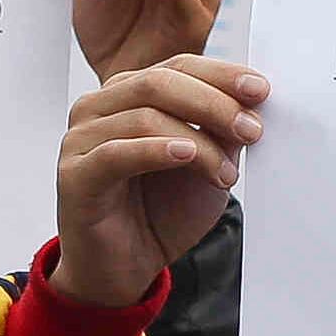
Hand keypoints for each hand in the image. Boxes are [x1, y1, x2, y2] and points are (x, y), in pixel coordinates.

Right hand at [51, 56, 263, 309]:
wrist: (126, 268)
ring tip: (225, 174)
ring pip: (144, 116)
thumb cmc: (160, 214)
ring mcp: (81, 139)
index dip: (221, 75)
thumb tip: (250, 101)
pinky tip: (185, 156)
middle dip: (214, 103)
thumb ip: (218, 130)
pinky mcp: (74, 175)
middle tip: (251, 130)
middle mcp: (99, 108)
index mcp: (129, 95)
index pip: (177, 67)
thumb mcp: (205, 163)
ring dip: (197, 142)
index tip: (261, 92)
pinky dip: (155, 151)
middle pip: (159, 82)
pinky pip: (115, 153)